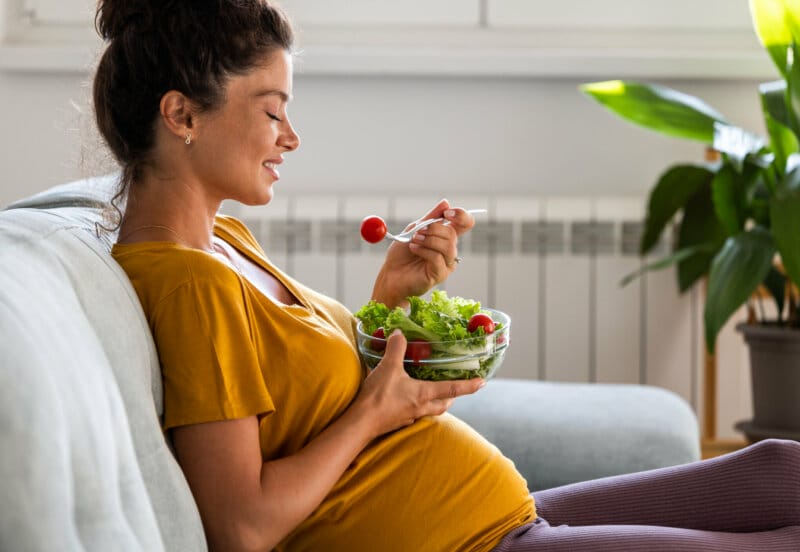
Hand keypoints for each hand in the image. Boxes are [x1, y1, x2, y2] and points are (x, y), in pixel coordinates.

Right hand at [355, 330, 484, 437]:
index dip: (469, 385)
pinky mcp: (398, 421)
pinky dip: (416, 406)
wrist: (361, 423)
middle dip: (452, 396)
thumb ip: (396, 348)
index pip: (452, 389)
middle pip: (443, 404)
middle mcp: (421, 407)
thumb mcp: (388, 367)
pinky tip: (407, 399)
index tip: (483, 382)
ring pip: (429, 410)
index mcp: (424, 394)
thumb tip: (399, 333)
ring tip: (432, 392)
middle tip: (455, 388)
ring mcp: (409, 416)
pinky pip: (414, 413)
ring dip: (435, 402)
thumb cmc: (378, 396)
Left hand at [371, 199, 475, 307]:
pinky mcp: (440, 274)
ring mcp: (447, 263)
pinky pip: (438, 258)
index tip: (447, 213)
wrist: (391, 274)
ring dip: (428, 240)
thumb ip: (430, 218)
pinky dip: (423, 250)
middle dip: (434, 229)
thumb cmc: (402, 254)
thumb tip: (446, 202)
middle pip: (453, 233)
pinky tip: (414, 249)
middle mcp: (450, 249)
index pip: (465, 223)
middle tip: (417, 232)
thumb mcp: (414, 229)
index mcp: (446, 236)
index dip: (461, 215)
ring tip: (414, 241)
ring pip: (448, 246)